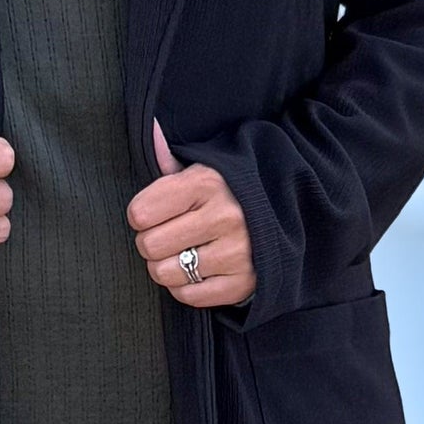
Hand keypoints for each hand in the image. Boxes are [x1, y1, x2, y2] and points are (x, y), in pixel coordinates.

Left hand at [126, 120, 254, 308]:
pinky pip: (188, 296)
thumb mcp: (202, 170)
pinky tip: (199, 270)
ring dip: (168, 267)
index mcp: (207, 184)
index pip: (139, 213)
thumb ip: (168, 159)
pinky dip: (186, 287)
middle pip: (148, 246)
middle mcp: (224, 217)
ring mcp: (236, 253)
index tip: (156, 214)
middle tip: (169, 236)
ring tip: (185, 253)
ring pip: (164, 274)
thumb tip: (149, 127)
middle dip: (151, 243)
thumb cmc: (227, 194)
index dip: (141, 216)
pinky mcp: (243, 283)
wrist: (284, 216)